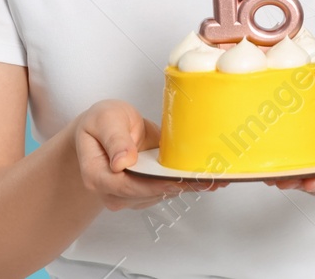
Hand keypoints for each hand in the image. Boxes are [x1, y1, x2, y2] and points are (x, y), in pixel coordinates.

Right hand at [73, 99, 228, 210]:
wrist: (103, 130)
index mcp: (97, 176)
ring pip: (161, 193)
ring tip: (217, 178)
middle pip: (149, 193)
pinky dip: (187, 183)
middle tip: (210, 179)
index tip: (177, 181)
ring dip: (188, 186)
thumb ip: (114, 139)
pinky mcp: (145, 190)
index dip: (154, 185)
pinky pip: (166, 188)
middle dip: (180, 186)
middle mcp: (113, 192)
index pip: (127, 186)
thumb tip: (123, 161)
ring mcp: (130, 194)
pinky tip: (209, 178)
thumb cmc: (100, 123)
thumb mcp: (104, 120)